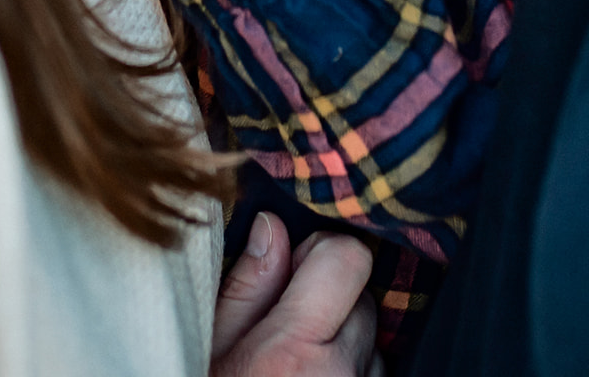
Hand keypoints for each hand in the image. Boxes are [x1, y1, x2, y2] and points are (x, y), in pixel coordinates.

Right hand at [212, 213, 383, 376]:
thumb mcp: (211, 352)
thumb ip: (245, 289)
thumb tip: (271, 225)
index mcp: (293, 350)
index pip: (347, 257)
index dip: (321, 254)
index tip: (295, 274)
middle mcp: (340, 372)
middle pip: (363, 296)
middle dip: (333, 304)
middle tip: (290, 333)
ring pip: (374, 336)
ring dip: (345, 341)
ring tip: (303, 366)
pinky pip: (377, 367)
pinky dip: (355, 367)